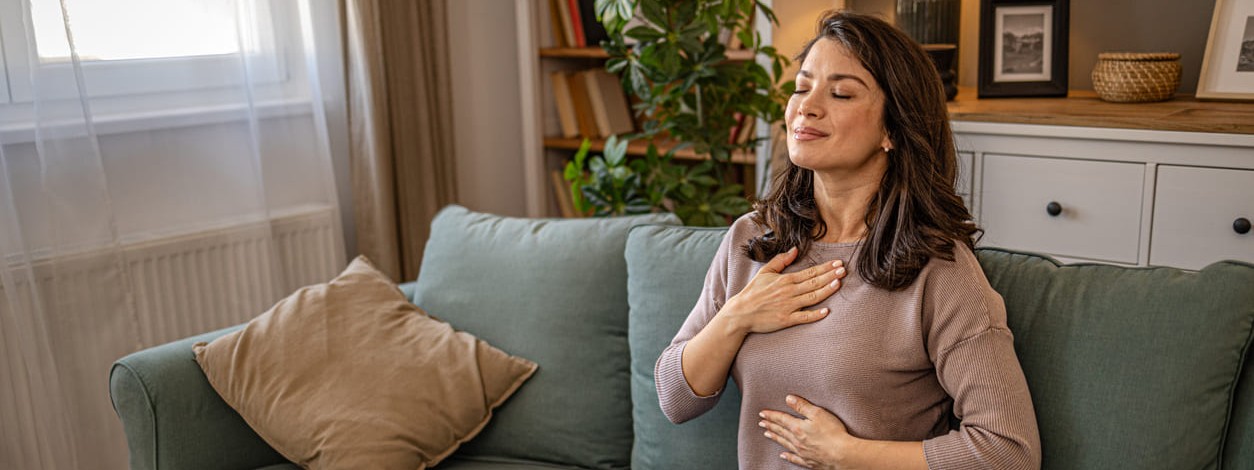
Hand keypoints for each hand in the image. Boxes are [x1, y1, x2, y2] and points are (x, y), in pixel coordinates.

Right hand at [720, 247, 845, 334]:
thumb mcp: (764, 272)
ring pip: (812, 298)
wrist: (740, 313)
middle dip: (830, 276)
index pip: (809, 272)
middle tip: (844, 270)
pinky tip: (827, 311)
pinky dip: (816, 315)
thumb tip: (795, 250)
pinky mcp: (786, 320)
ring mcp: (788, 306)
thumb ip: (780, 260)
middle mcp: (788, 292)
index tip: (837, 263)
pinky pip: (804, 317)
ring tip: (839, 283)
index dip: (825, 267)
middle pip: (814, 282)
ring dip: (826, 290)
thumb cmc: (752, 292)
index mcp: (785, 280)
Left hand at [759, 395, 855, 468]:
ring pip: (785, 443)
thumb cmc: (833, 433)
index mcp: (798, 428)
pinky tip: (782, 454)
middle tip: (761, 422)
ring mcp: (802, 452)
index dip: (771, 415)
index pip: (781, 419)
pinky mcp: (809, 461)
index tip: (762, 413)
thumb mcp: (818, 413)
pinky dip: (787, 456)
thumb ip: (802, 406)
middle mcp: (797, 441)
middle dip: (770, 425)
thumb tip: (788, 398)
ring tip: (767, 434)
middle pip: (781, 431)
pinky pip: (794, 458)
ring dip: (775, 437)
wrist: (842, 455)